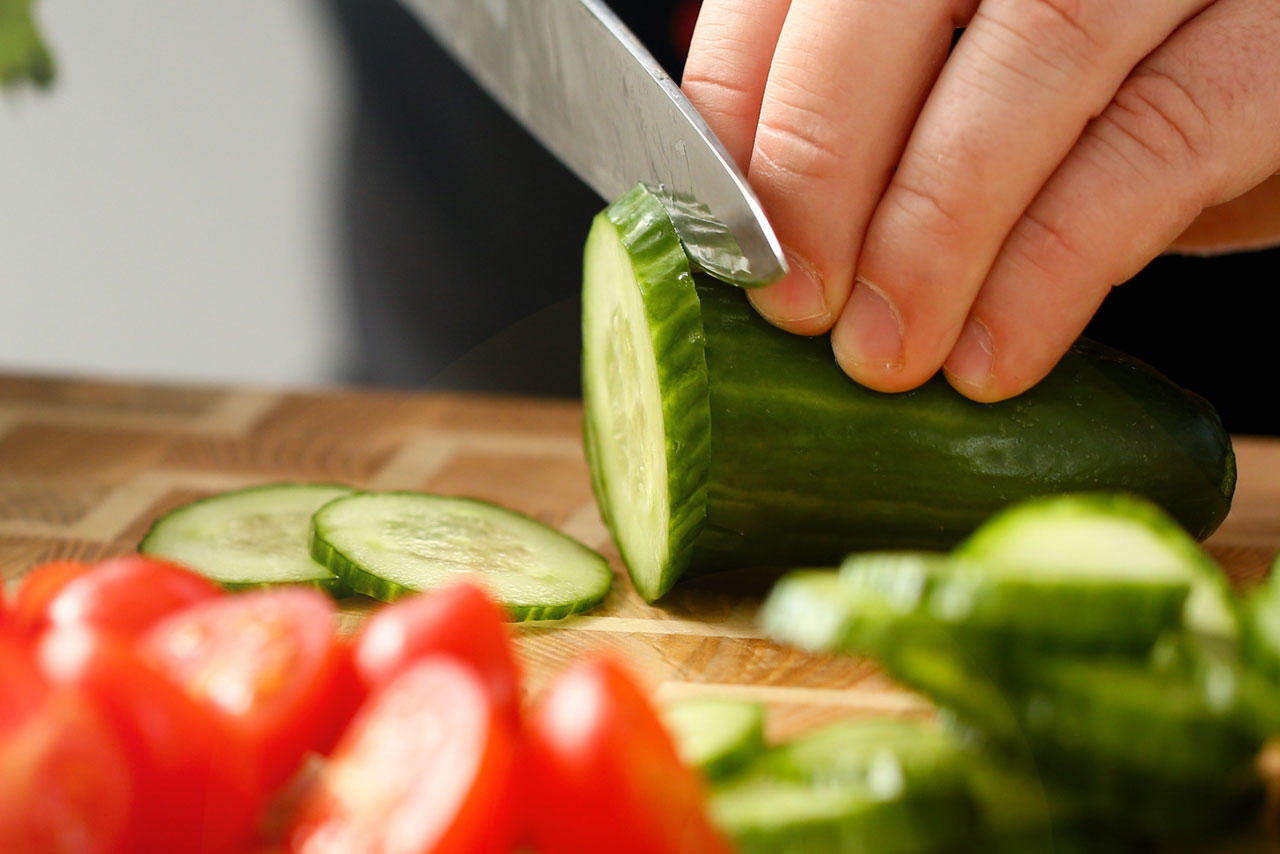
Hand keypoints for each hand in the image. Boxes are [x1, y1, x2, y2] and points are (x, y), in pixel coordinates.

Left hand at [682, 0, 1279, 401]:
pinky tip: (993, 354)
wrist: (1266, 75)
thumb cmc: (1105, 84)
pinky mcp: (1278, 41)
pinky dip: (1055, 266)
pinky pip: (1157, 145)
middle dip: (824, 164)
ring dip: (933, 232)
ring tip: (885, 354)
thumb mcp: (969, 73)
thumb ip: (880, 110)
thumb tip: (756, 225)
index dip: (740, 105)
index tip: (718, 234)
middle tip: (796, 303)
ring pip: (1030, 58)